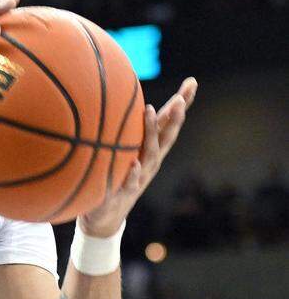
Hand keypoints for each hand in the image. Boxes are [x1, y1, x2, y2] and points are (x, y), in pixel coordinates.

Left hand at [79, 77, 197, 236]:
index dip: (182, 104)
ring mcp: (138, 177)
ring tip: (150, 112)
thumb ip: (131, 132)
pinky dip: (131, 173)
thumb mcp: (126, 152)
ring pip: (148, 154)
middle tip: (180, 98)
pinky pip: (127, 182)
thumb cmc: (118, 177)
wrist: (106, 216)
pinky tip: (132, 163)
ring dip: (151, 133)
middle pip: (166, 137)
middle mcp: (149, 162)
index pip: (170, 124)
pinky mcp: (121, 193)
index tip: (192, 82)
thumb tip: (133, 103)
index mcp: (151, 151)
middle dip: (174, 117)